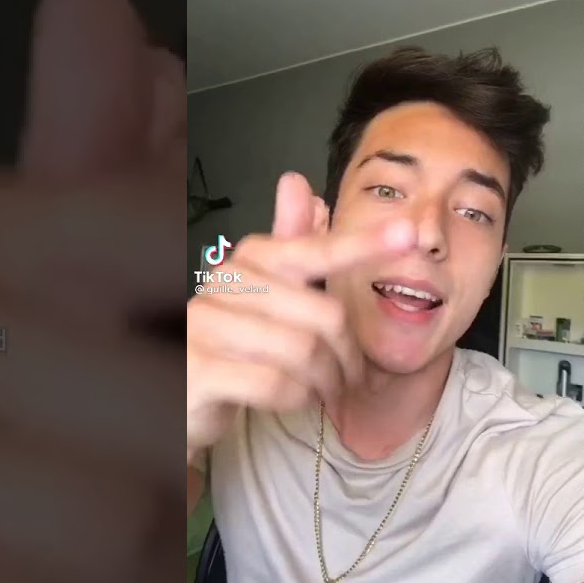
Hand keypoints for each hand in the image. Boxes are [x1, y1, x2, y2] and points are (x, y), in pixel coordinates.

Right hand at [186, 173, 414, 456]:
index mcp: (248, 259)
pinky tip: (295, 400)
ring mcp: (205, 326)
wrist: (174, 396)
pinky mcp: (198, 370)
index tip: (409, 235)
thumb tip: (298, 182)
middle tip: (351, 380)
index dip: (362, 244)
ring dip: (325, 381)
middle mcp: (222, 283)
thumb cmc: (231, 343)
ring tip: (326, 393)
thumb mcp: (262, 293)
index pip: (313, 250)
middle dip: (347, 356)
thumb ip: (287, 242)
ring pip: (302, 352)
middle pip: (322, 316)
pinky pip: (275, 383)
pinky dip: (297, 398)